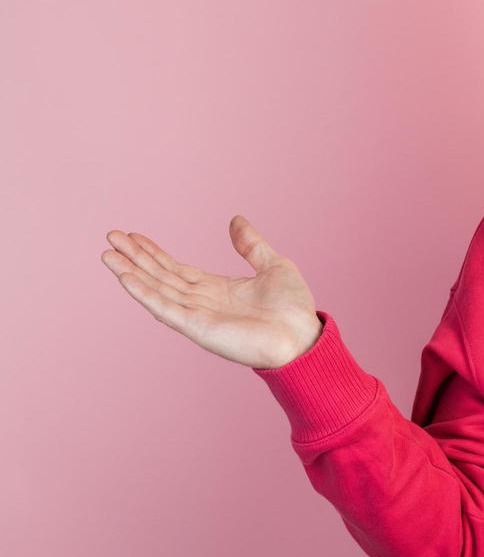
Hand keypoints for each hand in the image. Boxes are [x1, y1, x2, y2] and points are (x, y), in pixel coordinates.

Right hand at [101, 215, 324, 369]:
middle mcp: (201, 302)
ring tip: (107, 254)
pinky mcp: (198, 327)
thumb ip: (251, 245)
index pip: (176, 268)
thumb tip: (235, 220)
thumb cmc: (293, 308)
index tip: (133, 236)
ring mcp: (197, 315)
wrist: (304, 336)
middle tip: (110, 237)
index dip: (154, 253)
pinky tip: (126, 277)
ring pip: (156, 289)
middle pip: (159, 276)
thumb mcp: (273, 265)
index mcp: (216, 289)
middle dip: (135, 257)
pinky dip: (144, 293)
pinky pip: (165, 308)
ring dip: (131, 272)